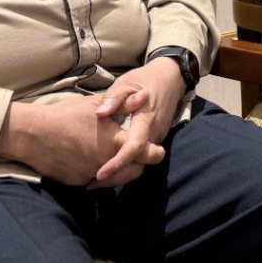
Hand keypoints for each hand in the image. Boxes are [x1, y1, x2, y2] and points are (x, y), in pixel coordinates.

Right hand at [0, 93, 164, 187]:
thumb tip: (145, 97)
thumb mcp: (97, 105)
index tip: (158, 150)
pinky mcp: (78, 182)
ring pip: (116, 179)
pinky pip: (97, 181)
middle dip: (141, 165)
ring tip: (123, 158)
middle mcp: (106, 162)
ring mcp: (91, 174)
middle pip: (135, 172)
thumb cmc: (66, 115)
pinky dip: (102, 174)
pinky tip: (101, 163)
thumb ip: (124, 104)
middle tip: (143, 156)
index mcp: (115, 142)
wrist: (33, 134)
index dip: (155, 153)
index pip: (146, 154)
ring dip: (122, 171)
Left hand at [90, 58, 187, 186]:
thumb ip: (113, 98)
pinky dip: (127, 163)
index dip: (118, 162)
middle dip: (116, 176)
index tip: (99, 174)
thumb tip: (99, 113)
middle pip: (137, 162)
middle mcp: (154, 133)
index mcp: (145, 119)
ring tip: (94, 179)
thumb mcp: (126, 83)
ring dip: (121, 172)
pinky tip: (110, 164)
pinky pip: (142, 156)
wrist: (171, 78)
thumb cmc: (144, 80)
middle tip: (90, 184)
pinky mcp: (156, 138)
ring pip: (140, 162)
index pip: (134, 146)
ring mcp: (157, 137)